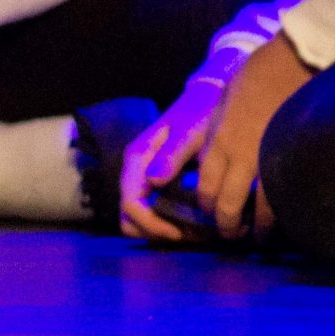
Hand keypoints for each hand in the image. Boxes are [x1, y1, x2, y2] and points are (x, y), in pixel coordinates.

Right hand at [119, 77, 226, 243]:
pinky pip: (150, 212)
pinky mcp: (153, 184)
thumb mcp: (190, 131)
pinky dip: (164, 222)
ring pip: (137, 220)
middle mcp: (135, 171)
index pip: (131, 203)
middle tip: (187, 234)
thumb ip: (172, 154)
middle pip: (129, 218)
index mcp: (138, 158)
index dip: (151, 224)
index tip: (179, 231)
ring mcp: (142, 178)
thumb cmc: (198, 114)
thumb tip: (153, 181)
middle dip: (154, 231)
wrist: (206, 101)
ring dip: (159, 230)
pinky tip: (190, 222)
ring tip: (190, 231)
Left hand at [197, 32, 314, 240]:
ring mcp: (264, 159)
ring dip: (253, 228)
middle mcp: (236, 155)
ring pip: (253, 208)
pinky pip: (281, 197)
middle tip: (232, 232)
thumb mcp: (225, 97)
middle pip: (223, 203)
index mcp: (217, 139)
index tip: (212, 210)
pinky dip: (280, 214)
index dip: (207, 204)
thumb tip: (213, 149)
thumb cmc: (260, 71)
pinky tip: (283, 220)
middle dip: (225, 224)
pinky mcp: (290, 159)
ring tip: (257, 236)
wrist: (296, 59)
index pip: (205, 186)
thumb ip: (216, 128)